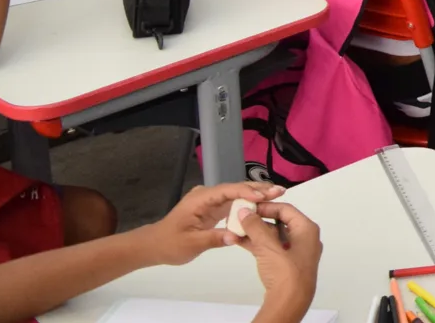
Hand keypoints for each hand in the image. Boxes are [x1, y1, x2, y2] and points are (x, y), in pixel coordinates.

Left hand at [134, 182, 286, 266]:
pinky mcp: (214, 209)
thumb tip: (236, 237)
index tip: (264, 196)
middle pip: (235, 188)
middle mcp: (207, 195)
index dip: (246, 191)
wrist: (154, 246)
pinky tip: (262, 205)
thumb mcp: (191, 244)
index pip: (227, 190)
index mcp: (200, 199)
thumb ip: (214, 239)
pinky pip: (234, 204)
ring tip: (277, 195)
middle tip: (280, 190)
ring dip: (256, 194)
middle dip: (258, 189)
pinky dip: (248, 204)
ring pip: (237, 194)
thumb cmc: (169, 244)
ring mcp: (211, 201)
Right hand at [233, 201, 322, 322]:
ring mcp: (295, 253)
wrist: (289, 303)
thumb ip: (256, 227)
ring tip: (235, 229)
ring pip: (273, 237)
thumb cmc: (286, 274)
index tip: (249, 206)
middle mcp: (304, 239)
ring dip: (255, 233)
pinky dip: (256, 244)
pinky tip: (240, 241)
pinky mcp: (285, 265)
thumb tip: (245, 212)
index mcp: (307, 230)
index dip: (267, 207)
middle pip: (279, 222)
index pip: (286, 210)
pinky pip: (270, 249)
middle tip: (240, 217)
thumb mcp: (268, 247)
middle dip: (258, 220)